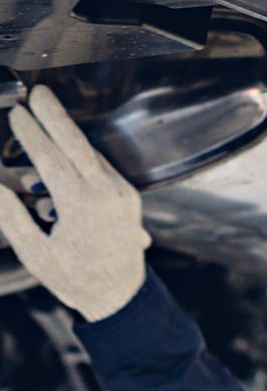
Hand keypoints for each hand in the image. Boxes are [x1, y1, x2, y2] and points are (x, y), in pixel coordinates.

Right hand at [0, 85, 151, 321]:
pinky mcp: (129, 197)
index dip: (30, 133)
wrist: (122, 298)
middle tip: (36, 92)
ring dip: (67, 132)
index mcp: (81, 206)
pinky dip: (82, 153)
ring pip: (91, 151)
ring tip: (45, 112)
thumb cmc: (77, 280)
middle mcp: (105, 194)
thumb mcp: (37, 255)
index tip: (16, 113)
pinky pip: (103, 165)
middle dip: (53, 114)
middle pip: (75, 142)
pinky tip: (65, 147)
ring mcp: (121, 194)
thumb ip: (12, 218)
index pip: (50, 157)